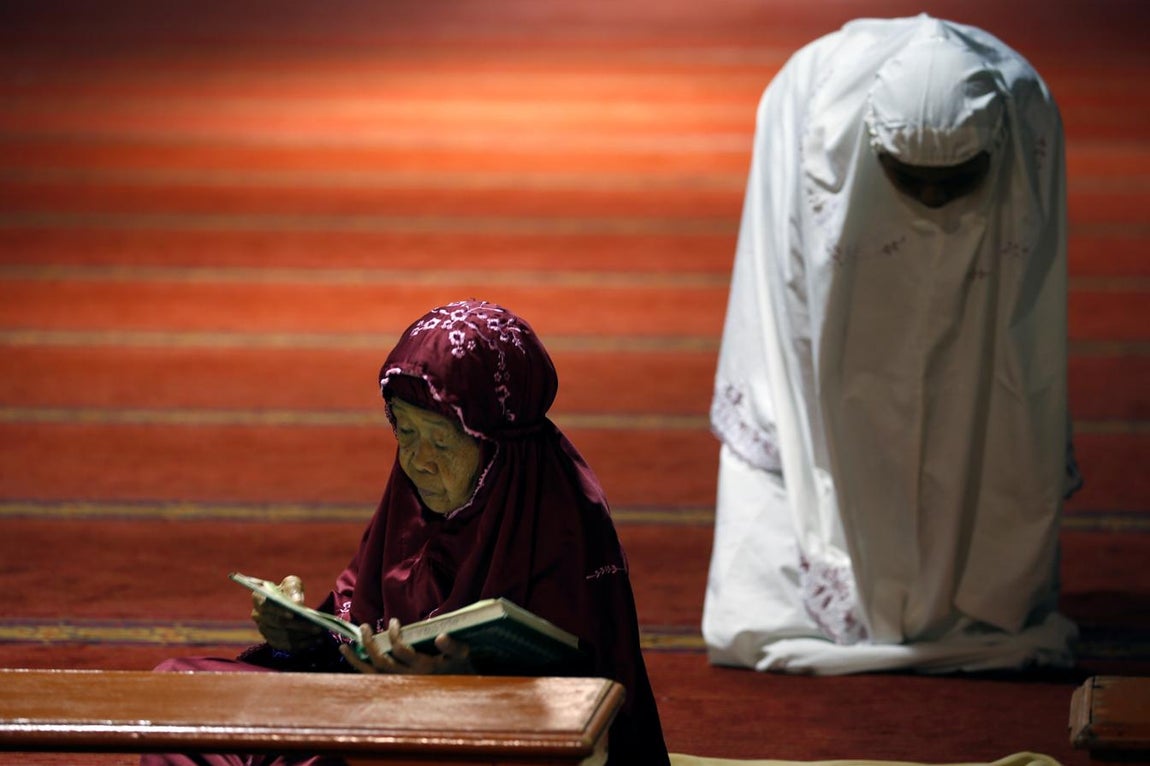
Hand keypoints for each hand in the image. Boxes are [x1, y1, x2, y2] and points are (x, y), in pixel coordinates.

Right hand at [250, 575, 327, 652]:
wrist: (288, 602)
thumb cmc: (289, 590)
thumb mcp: (291, 583)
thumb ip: (294, 589)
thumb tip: (297, 603)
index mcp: (258, 598)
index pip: (266, 606)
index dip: (279, 610)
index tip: (294, 613)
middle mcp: (258, 616)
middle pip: (278, 623)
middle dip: (299, 625)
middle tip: (317, 625)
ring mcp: (264, 630)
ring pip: (284, 636)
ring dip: (303, 635)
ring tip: (320, 632)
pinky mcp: (273, 641)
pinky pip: (287, 646)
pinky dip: (303, 644)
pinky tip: (316, 641)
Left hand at [340, 618, 472, 674]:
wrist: (456, 692)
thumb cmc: (459, 667)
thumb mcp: (462, 655)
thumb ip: (453, 646)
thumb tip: (441, 636)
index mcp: (423, 667)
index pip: (401, 651)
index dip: (394, 635)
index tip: (394, 621)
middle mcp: (408, 677)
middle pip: (382, 661)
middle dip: (370, 643)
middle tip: (364, 627)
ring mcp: (400, 684)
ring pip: (372, 674)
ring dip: (357, 659)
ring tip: (344, 646)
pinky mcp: (394, 686)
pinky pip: (372, 680)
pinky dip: (359, 669)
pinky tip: (350, 658)